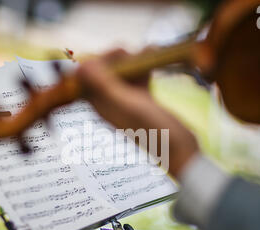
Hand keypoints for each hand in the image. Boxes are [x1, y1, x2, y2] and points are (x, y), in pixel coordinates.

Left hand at [76, 49, 198, 176]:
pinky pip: (138, 79)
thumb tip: (81, 68)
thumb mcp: (128, 105)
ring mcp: (127, 102)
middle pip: (103, 73)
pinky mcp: (143, 101)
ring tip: (148, 51)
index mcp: (102, 106)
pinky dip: (145, 66)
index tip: (114, 56)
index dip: (96, 62)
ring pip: (122, 74)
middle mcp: (111, 104)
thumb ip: (104, 86)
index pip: (87, 79)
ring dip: (132, 59)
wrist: (179, 148)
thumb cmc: (154, 130)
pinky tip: (155, 55)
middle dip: (115, 58)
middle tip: (129, 52)